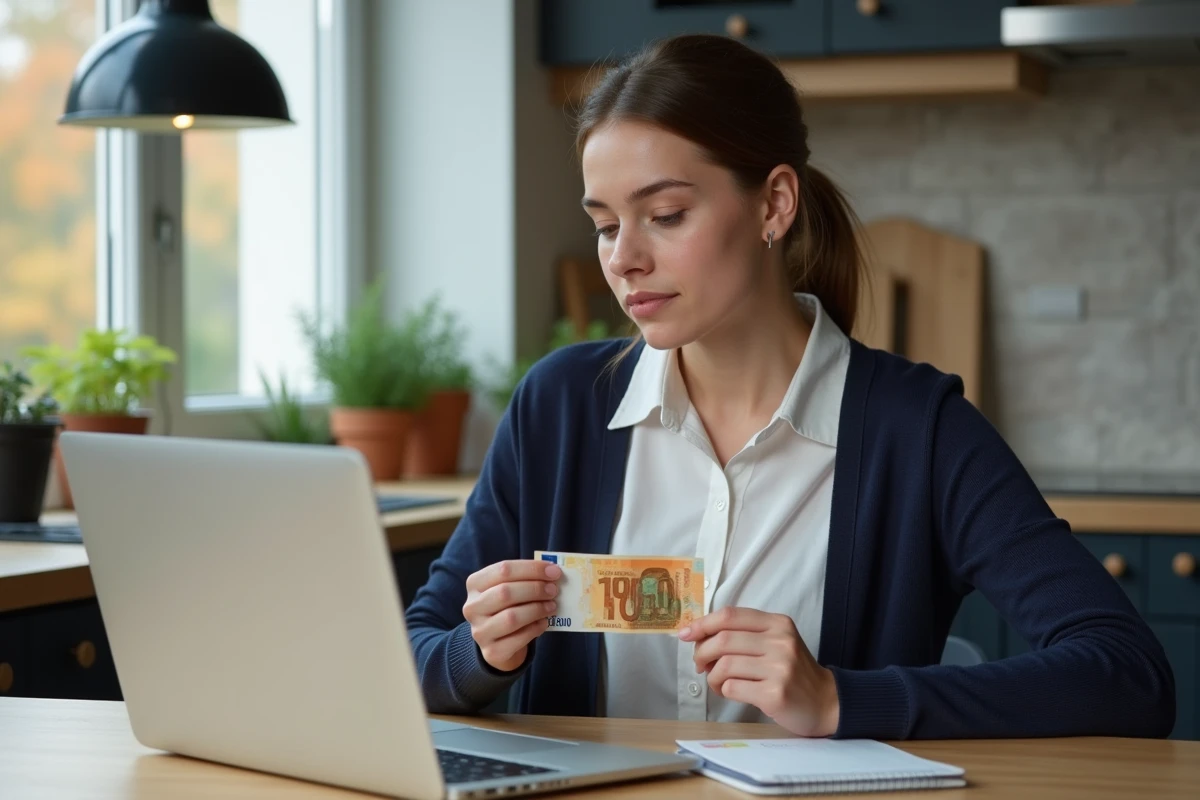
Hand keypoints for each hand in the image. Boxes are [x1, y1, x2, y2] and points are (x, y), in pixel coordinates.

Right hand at [463, 559, 561, 671]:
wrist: (498, 643)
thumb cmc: (507, 608)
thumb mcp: (510, 589)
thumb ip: (526, 579)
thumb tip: (553, 573)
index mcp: (475, 584)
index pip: (503, 569)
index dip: (532, 568)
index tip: (554, 571)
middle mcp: (472, 607)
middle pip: (505, 592)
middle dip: (535, 589)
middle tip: (553, 590)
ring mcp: (480, 631)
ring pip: (511, 617)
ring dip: (537, 609)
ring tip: (552, 606)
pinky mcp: (492, 652)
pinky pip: (518, 638)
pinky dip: (536, 628)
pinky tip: (544, 622)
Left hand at [680, 607, 839, 736]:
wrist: (826, 702)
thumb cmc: (792, 672)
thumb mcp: (776, 642)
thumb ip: (744, 635)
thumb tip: (698, 636)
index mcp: (778, 623)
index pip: (730, 615)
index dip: (703, 623)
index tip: (686, 634)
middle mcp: (780, 641)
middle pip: (723, 639)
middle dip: (702, 653)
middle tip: (700, 665)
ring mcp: (780, 668)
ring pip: (724, 665)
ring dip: (712, 676)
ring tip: (718, 682)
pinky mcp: (775, 693)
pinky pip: (732, 687)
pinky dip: (723, 690)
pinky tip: (730, 692)